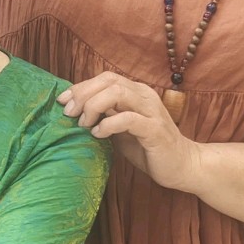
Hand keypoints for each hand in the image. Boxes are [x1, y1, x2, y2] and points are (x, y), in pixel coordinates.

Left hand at [58, 71, 199, 191]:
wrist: (181, 166)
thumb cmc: (147, 148)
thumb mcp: (120, 129)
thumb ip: (104, 116)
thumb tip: (75, 111)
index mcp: (136, 92)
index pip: (105, 78)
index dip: (81, 86)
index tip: (62, 102)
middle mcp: (144, 96)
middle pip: (108, 81)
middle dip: (83, 95)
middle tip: (69, 114)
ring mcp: (151, 111)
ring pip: (117, 93)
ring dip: (94, 106)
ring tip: (84, 124)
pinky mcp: (154, 129)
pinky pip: (127, 119)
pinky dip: (108, 124)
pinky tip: (98, 134)